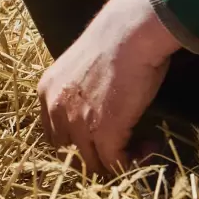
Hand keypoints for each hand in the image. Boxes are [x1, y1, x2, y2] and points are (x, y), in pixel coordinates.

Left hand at [38, 0, 181, 173]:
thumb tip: (96, 107)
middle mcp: (55, 110)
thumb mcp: (80, 70)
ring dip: (117, 160)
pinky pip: (116, 163)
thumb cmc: (112, 44)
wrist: (128, 35)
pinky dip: (134, 160)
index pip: (54, 133)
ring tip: (141, 145)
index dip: (78, 141)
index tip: (102, 135)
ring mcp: (77, 124)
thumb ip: (78, 92)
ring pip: (92, 163)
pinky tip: (151, 143)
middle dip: (96, 153)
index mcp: (46, 92)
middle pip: (70, 152)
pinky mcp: (104, 134)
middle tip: (122, 144)